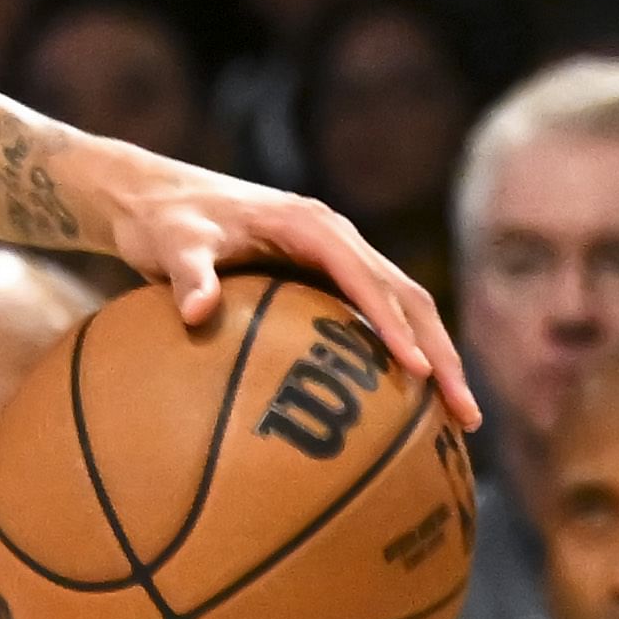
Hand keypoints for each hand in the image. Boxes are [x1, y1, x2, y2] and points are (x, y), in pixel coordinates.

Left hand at [50, 143, 480, 433]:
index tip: (417, 374)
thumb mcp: (171, 246)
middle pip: (408, 298)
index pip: (368, 281)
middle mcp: (337, 238)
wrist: (152, 198)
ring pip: (403, 309)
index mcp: (312, 227)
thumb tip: (196, 311)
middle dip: (441, 355)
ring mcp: (337, 257)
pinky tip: (409, 405)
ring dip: (434, 360)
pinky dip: (400, 354)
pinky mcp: (325, 275)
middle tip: (465, 415)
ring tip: (459, 420)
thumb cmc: (162, 223)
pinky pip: (375, 316)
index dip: (394, 328)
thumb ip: (187, 276)